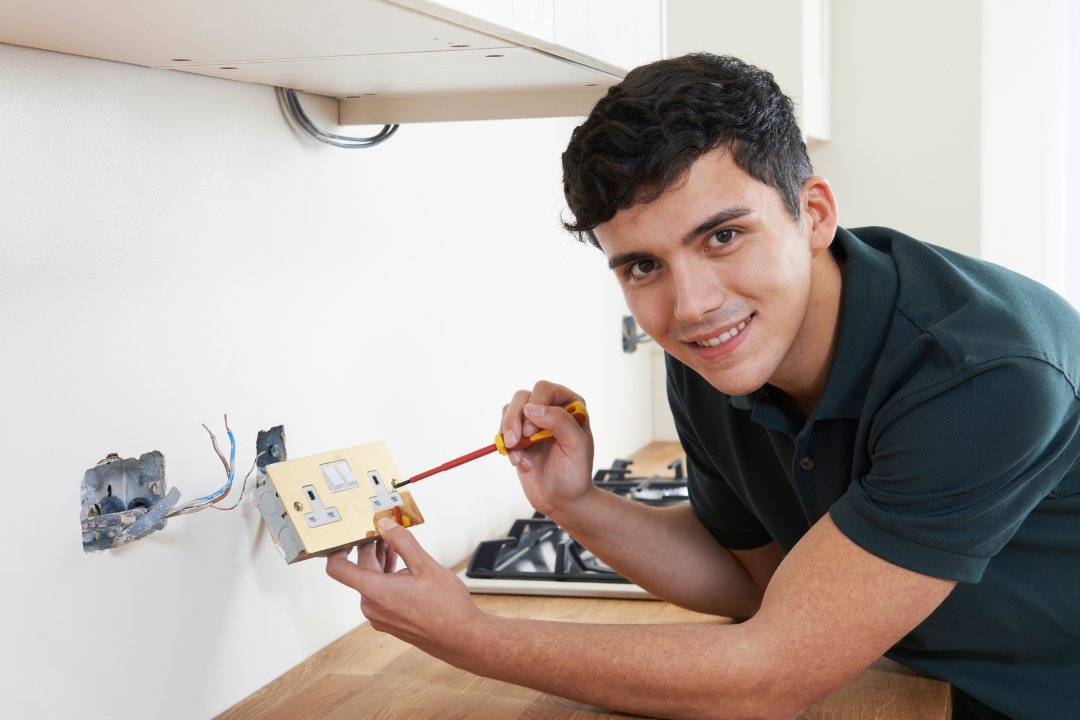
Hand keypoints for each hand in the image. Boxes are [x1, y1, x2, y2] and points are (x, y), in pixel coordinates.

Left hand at [326, 518, 486, 657]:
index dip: (338, 548)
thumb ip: (401, 542)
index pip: (338, 568)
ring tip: (396, 545)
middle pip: (359, 571)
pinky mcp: (389, 622)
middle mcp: (372, 607)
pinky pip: (380, 595)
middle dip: (370, 549)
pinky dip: (387, 578)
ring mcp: (380, 616)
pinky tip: (403, 568)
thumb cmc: (447, 608)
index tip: (348, 536)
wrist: (462, 638)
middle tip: (382, 530)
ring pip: (371, 582)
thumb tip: (384, 526)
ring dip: (381, 562)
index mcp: (375, 592)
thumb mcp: (425, 565)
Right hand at [500, 381, 594, 518]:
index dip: (535, 406)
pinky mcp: (519, 436)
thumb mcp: (575, 446)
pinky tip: (520, 461)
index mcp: (570, 406)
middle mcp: (551, 409)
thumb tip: (530, 407)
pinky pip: (503, 429)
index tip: (533, 432)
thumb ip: (558, 421)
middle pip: (522, 397)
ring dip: (508, 433)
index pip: (545, 390)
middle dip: (515, 420)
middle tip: (517, 443)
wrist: (561, 500)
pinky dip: (506, 445)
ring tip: (519, 456)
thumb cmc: (574, 474)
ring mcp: (533, 422)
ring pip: (509, 410)